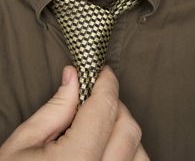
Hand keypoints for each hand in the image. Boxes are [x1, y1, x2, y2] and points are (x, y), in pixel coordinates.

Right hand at [0, 66, 149, 159]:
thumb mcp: (23, 144)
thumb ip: (55, 109)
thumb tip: (74, 77)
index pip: (104, 109)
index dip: (106, 83)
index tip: (102, 73)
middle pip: (127, 128)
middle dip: (114, 104)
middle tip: (94, 98)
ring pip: (139, 152)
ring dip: (123, 131)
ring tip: (99, 127)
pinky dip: (129, 153)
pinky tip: (107, 148)